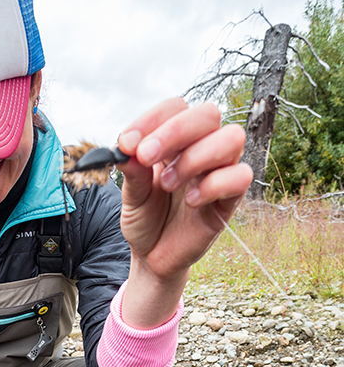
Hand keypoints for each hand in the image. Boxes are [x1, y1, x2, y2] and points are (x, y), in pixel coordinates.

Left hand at [117, 98, 252, 327]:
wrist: (153, 258)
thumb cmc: (145, 220)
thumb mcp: (131, 196)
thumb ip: (133, 172)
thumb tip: (126, 147)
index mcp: (174, 141)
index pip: (175, 108)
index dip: (153, 119)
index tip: (127, 144)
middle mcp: (201, 148)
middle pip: (208, 114)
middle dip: (174, 131)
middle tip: (146, 156)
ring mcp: (219, 171)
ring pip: (231, 138)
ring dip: (195, 157)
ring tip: (168, 184)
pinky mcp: (230, 198)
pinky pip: (240, 176)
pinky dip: (214, 184)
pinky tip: (191, 201)